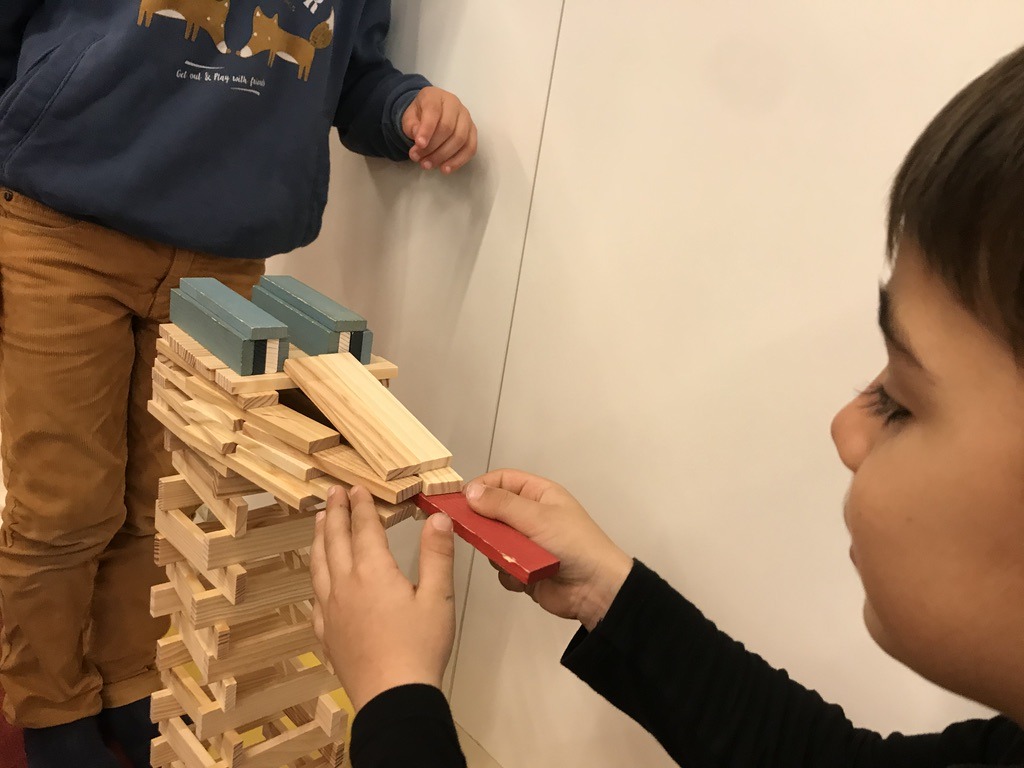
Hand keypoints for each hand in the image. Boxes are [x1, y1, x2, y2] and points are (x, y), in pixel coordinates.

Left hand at [310, 485, 456, 710]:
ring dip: (318, 539)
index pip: (364, 528)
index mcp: (373, 572)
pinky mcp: (327, 634)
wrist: (392, 697)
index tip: (357, 488)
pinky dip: (317, 578)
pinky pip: (316, 597)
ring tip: (317, 522)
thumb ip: (436, 554)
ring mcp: (331, 610)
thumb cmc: (420, 646)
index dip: (360, 506)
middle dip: (334, 513)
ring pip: (319, 565)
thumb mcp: (438, 598)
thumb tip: (437, 517)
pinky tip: (320, 581)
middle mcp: (345, 585)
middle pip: (335, 541)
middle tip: (332, 493)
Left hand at [402, 86, 477, 173]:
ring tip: (428, 166)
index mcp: (435, 96)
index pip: (433, 111)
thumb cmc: (419, 115)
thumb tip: (418, 138)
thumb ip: (411, 126)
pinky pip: (470, 148)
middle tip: (418, 160)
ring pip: (460, 139)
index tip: (418, 145)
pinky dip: (458, 161)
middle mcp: (454, 104)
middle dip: (432, 147)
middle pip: (448, 128)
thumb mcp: (409, 117)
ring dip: (443, 156)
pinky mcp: (472, 132)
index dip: (427, 129)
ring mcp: (466, 118)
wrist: (430, 113)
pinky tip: (445, 169)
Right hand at [465, 470, 633, 630]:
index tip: (461, 501)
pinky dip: (510, 574)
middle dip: (486, 526)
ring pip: (493, 543)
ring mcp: (527, 544)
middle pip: (492, 513)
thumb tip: (470, 492)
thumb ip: (501, 504)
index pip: (501, 481)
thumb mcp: (537, 517)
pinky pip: (502, 568)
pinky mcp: (524, 569)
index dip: (481, 488)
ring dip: (500, 553)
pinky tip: (525, 578)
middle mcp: (531, 516)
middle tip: (481, 535)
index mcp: (538, 495)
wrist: (596, 590)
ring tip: (517, 560)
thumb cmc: (575, 545)